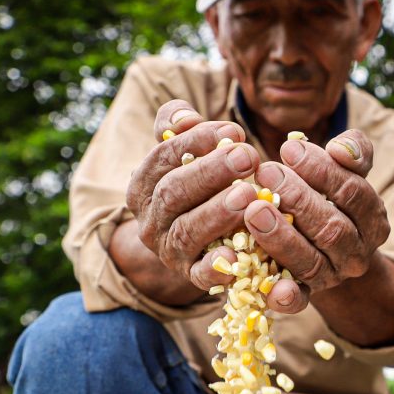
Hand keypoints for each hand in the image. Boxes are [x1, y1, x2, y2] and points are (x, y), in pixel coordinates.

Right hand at [124, 100, 262, 291]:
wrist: (189, 245)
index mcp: (143, 184)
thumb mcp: (181, 154)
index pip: (163, 157)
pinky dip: (216, 267)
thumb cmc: (195, 186)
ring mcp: (168, 250)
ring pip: (187, 231)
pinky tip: (237, 257)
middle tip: (248, 157)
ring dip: (218, 212)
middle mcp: (150, 219)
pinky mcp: (190, 276)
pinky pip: (200, 275)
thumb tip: (184, 117)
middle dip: (212, 172)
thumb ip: (178, 128)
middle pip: (174, 192)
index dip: (196, 142)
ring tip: (249, 196)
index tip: (232, 131)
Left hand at [245, 130, 390, 314]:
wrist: (322, 244)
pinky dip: (286, 296)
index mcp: (373, 220)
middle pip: (332, 229)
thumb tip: (340, 149)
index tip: (288, 149)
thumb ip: (352, 151)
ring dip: (282, 237)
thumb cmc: (329, 195)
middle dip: (298, 200)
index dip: (322, 171)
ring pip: (312, 262)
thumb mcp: (346, 170)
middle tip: (266, 174)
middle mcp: (357, 253)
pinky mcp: (306, 296)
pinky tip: (273, 287)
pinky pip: (298, 301)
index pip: (353, 193)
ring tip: (253, 209)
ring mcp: (332, 278)